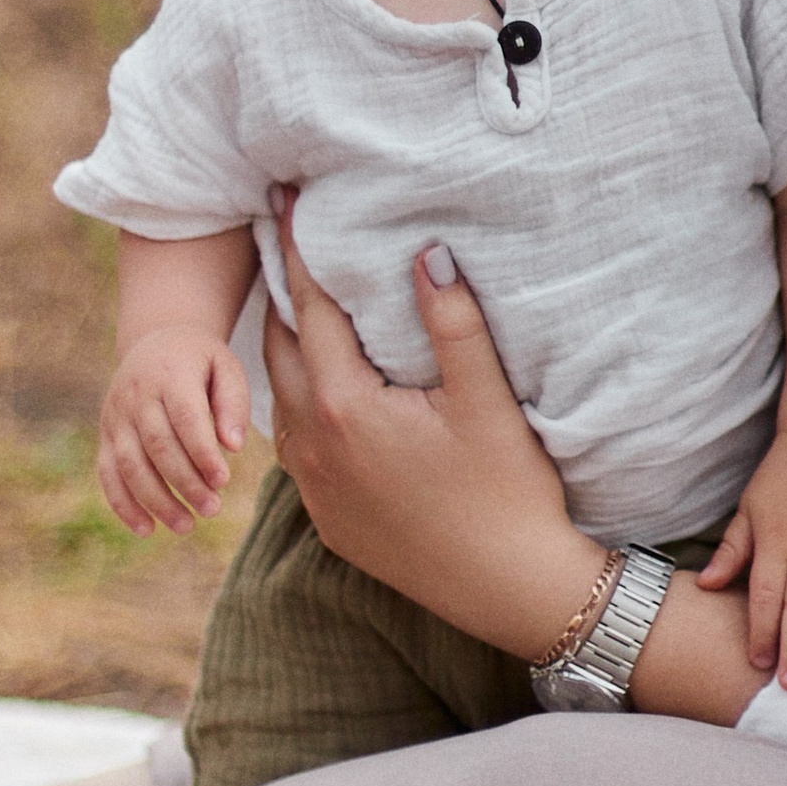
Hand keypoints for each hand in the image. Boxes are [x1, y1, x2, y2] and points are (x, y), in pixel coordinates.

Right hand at [99, 326, 247, 533]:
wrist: (156, 343)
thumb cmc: (201, 362)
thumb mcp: (226, 367)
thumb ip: (234, 403)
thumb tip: (233, 446)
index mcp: (170, 374)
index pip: (185, 417)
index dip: (202, 452)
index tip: (223, 481)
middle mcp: (136, 395)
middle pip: (158, 445)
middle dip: (184, 482)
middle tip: (212, 510)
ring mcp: (116, 416)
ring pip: (131, 465)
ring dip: (157, 501)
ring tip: (186, 526)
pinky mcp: (106, 435)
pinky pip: (108, 474)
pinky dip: (124, 505)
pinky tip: (147, 529)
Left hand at [264, 189, 772, 729]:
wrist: (506, 589)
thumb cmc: (506, 491)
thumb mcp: (486, 401)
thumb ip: (453, 322)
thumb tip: (426, 251)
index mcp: (345, 407)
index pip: (310, 306)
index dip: (299, 247)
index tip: (284, 196)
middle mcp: (313, 447)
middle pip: (280, 347)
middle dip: (283, 292)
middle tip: (285, 238)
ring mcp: (313, 487)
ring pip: (283, 397)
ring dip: (289, 348)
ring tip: (300, 303)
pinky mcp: (326, 517)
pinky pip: (297, 443)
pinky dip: (302, 401)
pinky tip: (324, 386)